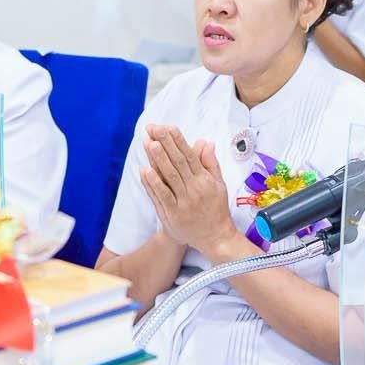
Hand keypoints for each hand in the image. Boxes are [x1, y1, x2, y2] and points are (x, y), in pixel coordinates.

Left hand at [140, 125, 235, 252]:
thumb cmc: (216, 209)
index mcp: (205, 180)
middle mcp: (194, 189)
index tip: (167, 127)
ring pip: (169, 177)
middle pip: (177, 163)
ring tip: (149, 143)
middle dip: (165, 144)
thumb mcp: (219, 184)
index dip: (178, 140)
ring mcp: (183, 203)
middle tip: (154, 128)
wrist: (215, 238)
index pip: (189, 156)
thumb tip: (205, 142)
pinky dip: (153, 184)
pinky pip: (162, 197)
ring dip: (158, 159)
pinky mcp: (172, 215)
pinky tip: (145, 171)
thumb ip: (210, 163)